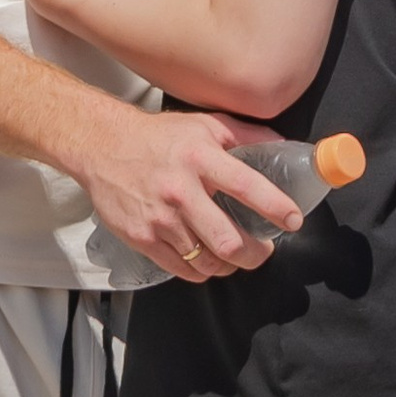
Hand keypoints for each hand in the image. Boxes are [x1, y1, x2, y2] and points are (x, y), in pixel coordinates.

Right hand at [78, 106, 292, 279]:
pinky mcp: (142, 238)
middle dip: (256, 254)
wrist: (102, 145)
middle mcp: (181, 190)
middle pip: (229, 241)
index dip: (276, 207)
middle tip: (263, 250)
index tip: (293, 220)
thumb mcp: (204, 125)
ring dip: (230, 265)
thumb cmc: (158, 136)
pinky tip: (206, 258)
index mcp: (200, 157)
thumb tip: (284, 146)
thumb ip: (246, 135)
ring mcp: (160, 219)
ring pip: (207, 262)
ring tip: (236, 255)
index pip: (247, 187)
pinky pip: (182, 269)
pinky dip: (201, 270)